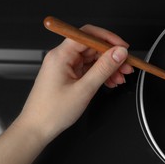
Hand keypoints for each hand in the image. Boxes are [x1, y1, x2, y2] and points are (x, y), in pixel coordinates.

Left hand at [16, 24, 132, 141]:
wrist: (37, 129)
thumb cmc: (52, 112)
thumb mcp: (84, 89)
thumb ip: (104, 68)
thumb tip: (119, 53)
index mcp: (61, 55)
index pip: (87, 34)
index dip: (108, 38)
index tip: (123, 47)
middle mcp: (62, 57)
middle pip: (93, 47)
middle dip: (112, 56)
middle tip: (127, 66)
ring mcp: (66, 66)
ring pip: (93, 59)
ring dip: (109, 67)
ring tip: (121, 77)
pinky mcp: (69, 75)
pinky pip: (89, 69)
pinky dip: (102, 74)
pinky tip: (111, 81)